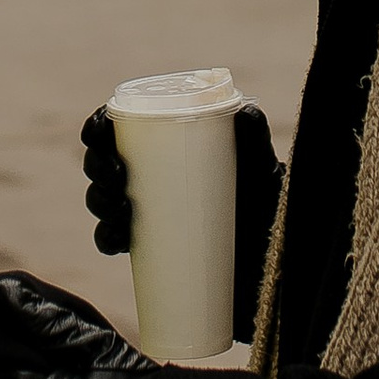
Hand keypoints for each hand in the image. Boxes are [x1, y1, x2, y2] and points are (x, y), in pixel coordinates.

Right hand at [80, 106, 283, 338]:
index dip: (98, 129)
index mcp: (170, 146)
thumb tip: (245, 111)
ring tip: (122, 211)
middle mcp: (153, 177)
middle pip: (104, 163)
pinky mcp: (150, 250)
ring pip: (104, 201)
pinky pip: (114, 242)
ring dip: (99, 202)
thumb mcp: (264, 174)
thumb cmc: (270, 206)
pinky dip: (107, 240)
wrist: (281, 267)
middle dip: (97, 168)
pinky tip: (115, 241)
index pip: (120, 128)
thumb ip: (257, 142)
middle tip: (118, 179)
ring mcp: (149, 215)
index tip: (102, 135)